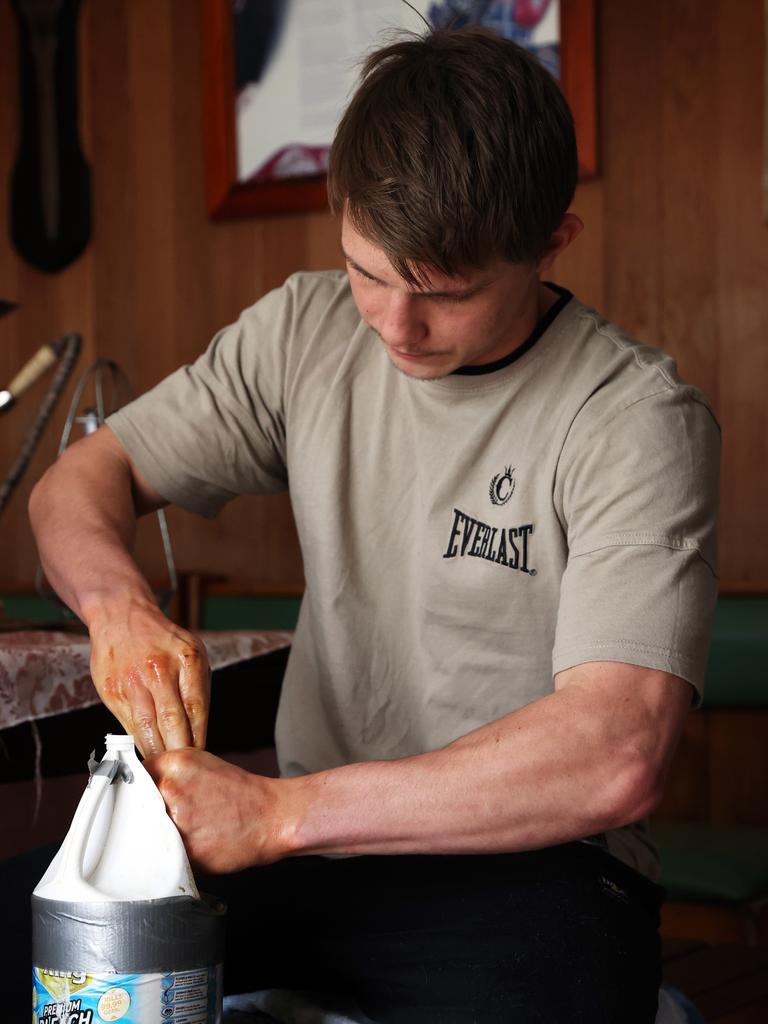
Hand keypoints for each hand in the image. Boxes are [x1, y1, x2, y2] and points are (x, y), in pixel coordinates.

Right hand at [86, 594, 209, 756]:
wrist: (121, 617)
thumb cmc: (163, 640)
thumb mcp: (192, 652)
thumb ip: (197, 688)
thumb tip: (200, 731)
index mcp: (186, 659)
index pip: (196, 708)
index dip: (199, 738)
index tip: (202, 757)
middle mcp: (159, 669)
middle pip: (172, 722)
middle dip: (180, 751)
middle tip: (185, 771)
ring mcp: (133, 681)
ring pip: (147, 728)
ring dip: (157, 753)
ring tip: (166, 769)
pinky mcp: (112, 691)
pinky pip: (128, 725)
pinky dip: (139, 743)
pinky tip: (147, 754)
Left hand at [145, 748, 292, 871]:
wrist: (272, 817)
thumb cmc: (240, 793)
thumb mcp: (201, 764)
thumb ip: (167, 771)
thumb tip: (135, 786)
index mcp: (174, 763)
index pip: (132, 777)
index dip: (134, 791)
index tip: (137, 800)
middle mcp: (170, 788)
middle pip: (132, 807)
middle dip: (142, 815)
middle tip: (164, 819)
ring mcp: (174, 820)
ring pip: (143, 834)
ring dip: (154, 836)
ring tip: (182, 832)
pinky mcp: (181, 850)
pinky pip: (159, 856)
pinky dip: (168, 854)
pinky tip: (189, 845)